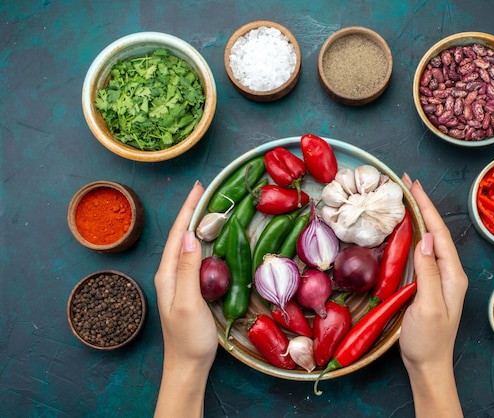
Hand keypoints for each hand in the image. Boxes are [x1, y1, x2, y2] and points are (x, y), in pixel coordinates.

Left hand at [154, 181, 216, 417]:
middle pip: (180, 235)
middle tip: (206, 191)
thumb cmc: (188, 338)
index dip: (188, 209)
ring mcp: (179, 281)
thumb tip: (188, 236)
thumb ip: (187, 270)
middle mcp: (170, 274)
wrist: (188, 365)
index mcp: (167, 274)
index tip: (198, 188)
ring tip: (208, 206)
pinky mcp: (189, 288)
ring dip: (196, 223)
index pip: (177, 234)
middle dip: (192, 211)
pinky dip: (203, 241)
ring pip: (187, 244)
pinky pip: (195, 257)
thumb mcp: (188, 303)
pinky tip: (211, 238)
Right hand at [399, 174, 467, 417]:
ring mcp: (439, 278)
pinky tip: (404, 229)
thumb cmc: (428, 340)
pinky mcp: (428, 284)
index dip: (427, 207)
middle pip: (435, 232)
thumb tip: (425, 240)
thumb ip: (429, 273)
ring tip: (405, 198)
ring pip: (428, 240)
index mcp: (453, 275)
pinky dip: (412, 235)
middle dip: (423, 206)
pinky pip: (421, 253)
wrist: (428, 366)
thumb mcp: (428, 307)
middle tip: (406, 183)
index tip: (414, 186)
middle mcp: (449, 272)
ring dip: (418, 217)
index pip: (438, 233)